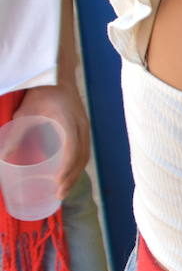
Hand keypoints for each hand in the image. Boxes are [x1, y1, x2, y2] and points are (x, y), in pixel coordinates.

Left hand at [14, 82, 89, 199]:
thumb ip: (17, 133)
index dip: (67, 168)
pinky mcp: (83, 128)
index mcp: (69, 121)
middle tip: (59, 194)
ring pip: (85, 155)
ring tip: (64, 188)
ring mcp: (85, 127)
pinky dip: (78, 165)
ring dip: (76, 174)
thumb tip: (5, 156)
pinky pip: (85, 149)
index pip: (73, 149)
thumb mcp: (25, 111)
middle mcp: (81, 125)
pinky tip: (69, 174)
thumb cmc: (41, 92)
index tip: (56, 182)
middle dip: (71, 178)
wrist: (58, 76)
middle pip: (82, 157)